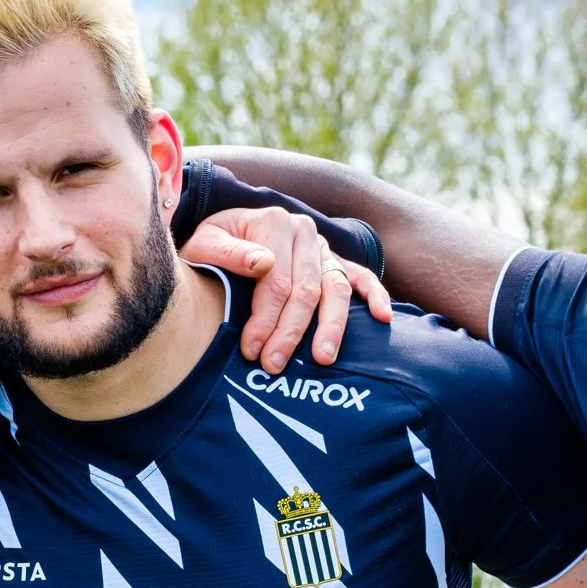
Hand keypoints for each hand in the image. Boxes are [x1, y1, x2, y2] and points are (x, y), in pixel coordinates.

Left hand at [179, 207, 390, 372]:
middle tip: (275, 364)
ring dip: (331, 326)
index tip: (251, 350)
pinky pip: (360, 276)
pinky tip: (382, 317)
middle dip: (291, 332)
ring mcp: (322, 247)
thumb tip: (263, 263)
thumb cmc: (210, 246)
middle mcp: (303, 231)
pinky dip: (374, 295)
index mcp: (274, 222)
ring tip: (323, 358)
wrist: (223, 233)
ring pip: (335, 288)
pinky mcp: (333, 260)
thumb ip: (227, 252)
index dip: (265, 318)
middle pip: (306, 289)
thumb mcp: (204, 243)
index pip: (277, 280)